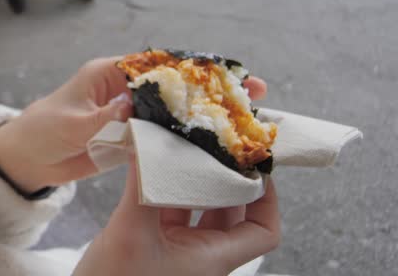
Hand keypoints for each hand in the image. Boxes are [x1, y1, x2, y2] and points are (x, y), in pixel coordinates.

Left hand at [0, 58, 267, 192]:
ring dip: (208, 115)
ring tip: (247, 120)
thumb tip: (131, 105)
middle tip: (252, 92)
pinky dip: (189, 140)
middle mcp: (126, 91)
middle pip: (176, 86)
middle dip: (212, 88)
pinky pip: (165, 136)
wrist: (27, 160)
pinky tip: (217, 146)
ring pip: (176, 112)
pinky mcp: (132, 137)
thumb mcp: (70, 124)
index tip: (225, 71)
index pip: (158, 64)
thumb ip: (102, 117)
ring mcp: (132, 114)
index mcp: (110, 74)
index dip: (192, 66)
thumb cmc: (41, 132)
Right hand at [74, 163, 280, 275]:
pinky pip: (170, 212)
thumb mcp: (130, 232)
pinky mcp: (154, 246)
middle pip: (233, 213)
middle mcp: (202, 256)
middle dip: (226, 178)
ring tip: (185, 150)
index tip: (254, 163)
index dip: (267, 196)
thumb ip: (140, 185)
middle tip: (216, 144)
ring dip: (194, 181)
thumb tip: (142, 139)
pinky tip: (152, 169)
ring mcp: (178, 252)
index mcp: (213, 259)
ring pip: (200, 209)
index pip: (263, 230)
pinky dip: (165, 189)